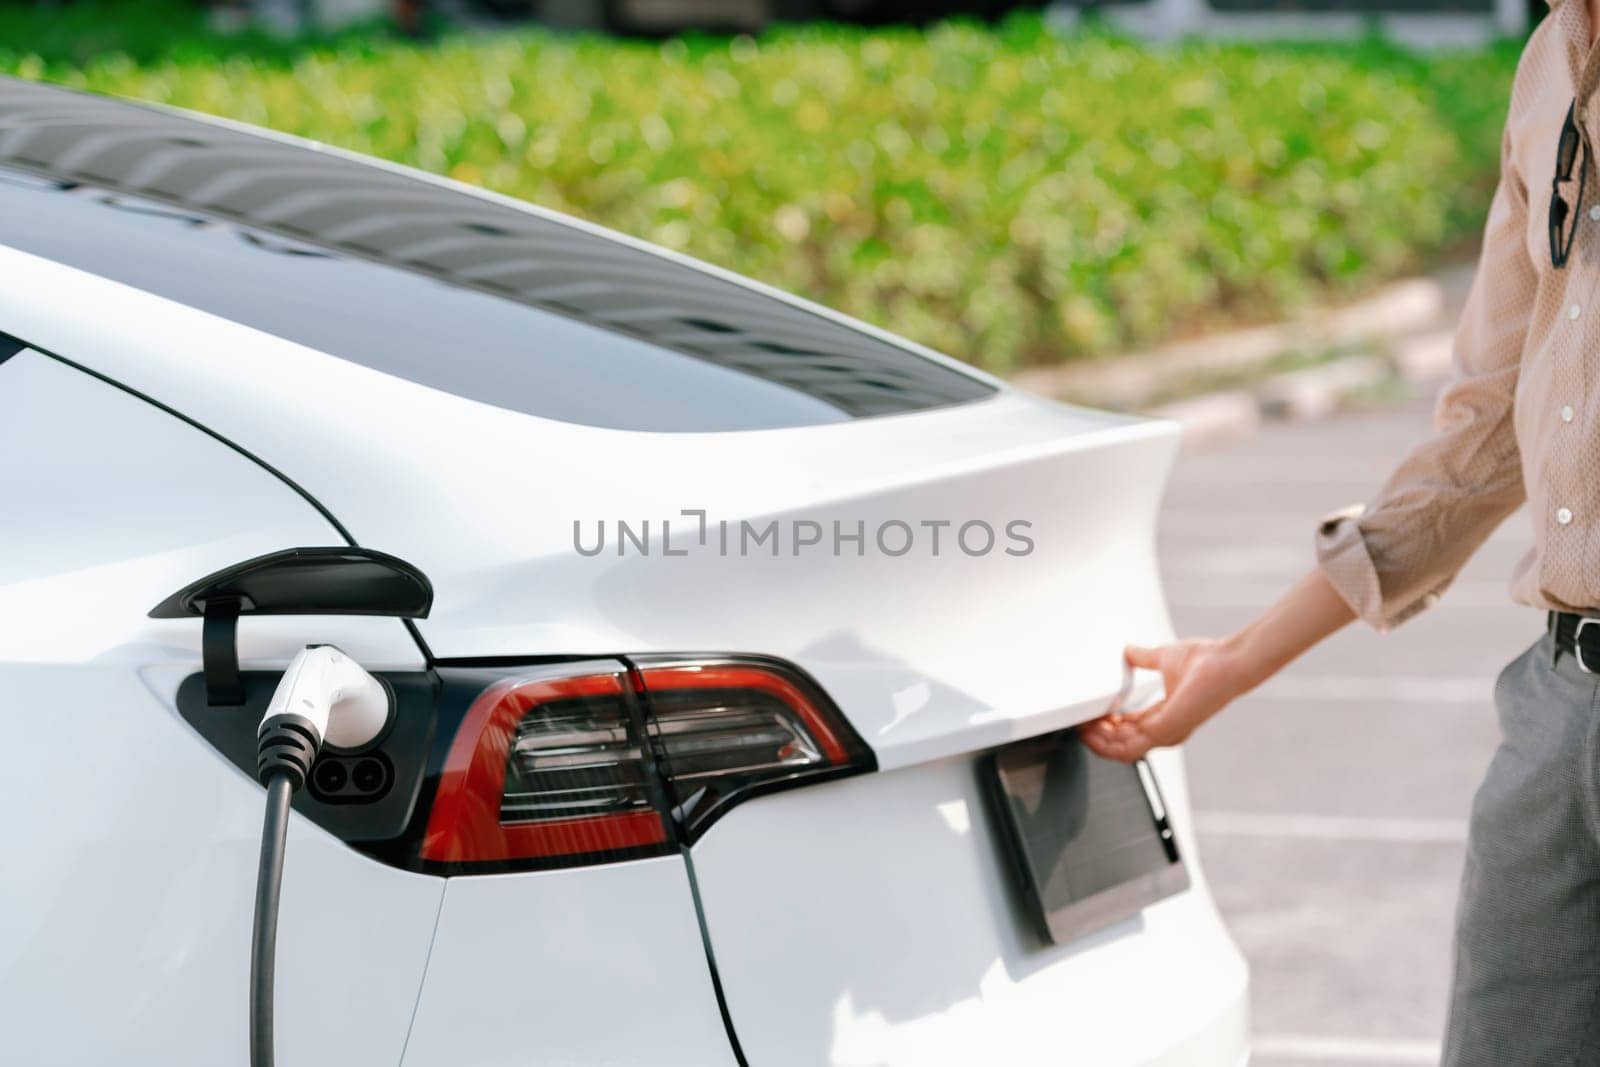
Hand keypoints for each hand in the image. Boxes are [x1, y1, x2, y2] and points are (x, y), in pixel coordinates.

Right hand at [1080, 639, 1251, 761]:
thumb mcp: (1163, 659)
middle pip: (1120, 745)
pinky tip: (1093, 729)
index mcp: (1164, 718)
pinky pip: (1127, 749)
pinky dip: (1106, 742)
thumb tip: (1129, 651)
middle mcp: (1164, 731)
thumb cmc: (1206, 662)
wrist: (1226, 663)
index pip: (1128, 731)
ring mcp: (1165, 734)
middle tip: (1079, 722)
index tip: (1089, 714)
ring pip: (1120, 752)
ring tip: (1081, 727)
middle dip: (1096, 736)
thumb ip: (1143, 658)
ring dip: (1097, 742)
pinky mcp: (1164, 732)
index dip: (1105, 725)